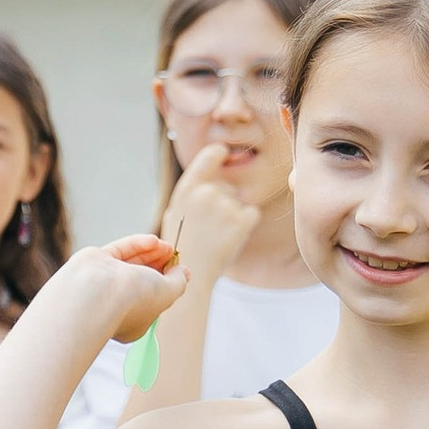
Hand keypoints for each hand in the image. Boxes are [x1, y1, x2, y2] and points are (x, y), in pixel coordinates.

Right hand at [70, 235, 183, 344]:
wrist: (99, 291)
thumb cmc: (132, 301)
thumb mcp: (167, 293)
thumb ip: (178, 282)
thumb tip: (183, 272)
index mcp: (133, 320)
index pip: (153, 300)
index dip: (168, 284)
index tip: (180, 271)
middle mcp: (117, 303)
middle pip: (142, 279)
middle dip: (160, 264)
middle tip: (173, 253)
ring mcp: (104, 283)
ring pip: (131, 263)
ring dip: (151, 252)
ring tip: (167, 246)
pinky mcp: (95, 264)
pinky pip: (120, 251)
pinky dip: (137, 245)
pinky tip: (153, 241)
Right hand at [158, 145, 256, 293]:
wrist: (191, 275)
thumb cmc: (183, 247)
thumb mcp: (176, 214)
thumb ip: (191, 192)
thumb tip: (206, 174)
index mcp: (187, 189)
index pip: (209, 156)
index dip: (218, 154)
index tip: (223, 153)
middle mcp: (205, 193)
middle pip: (227, 188)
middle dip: (225, 203)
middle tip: (211, 228)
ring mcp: (224, 206)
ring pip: (240, 202)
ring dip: (234, 217)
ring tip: (218, 236)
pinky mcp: (241, 220)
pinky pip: (252, 214)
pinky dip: (246, 225)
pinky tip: (231, 238)